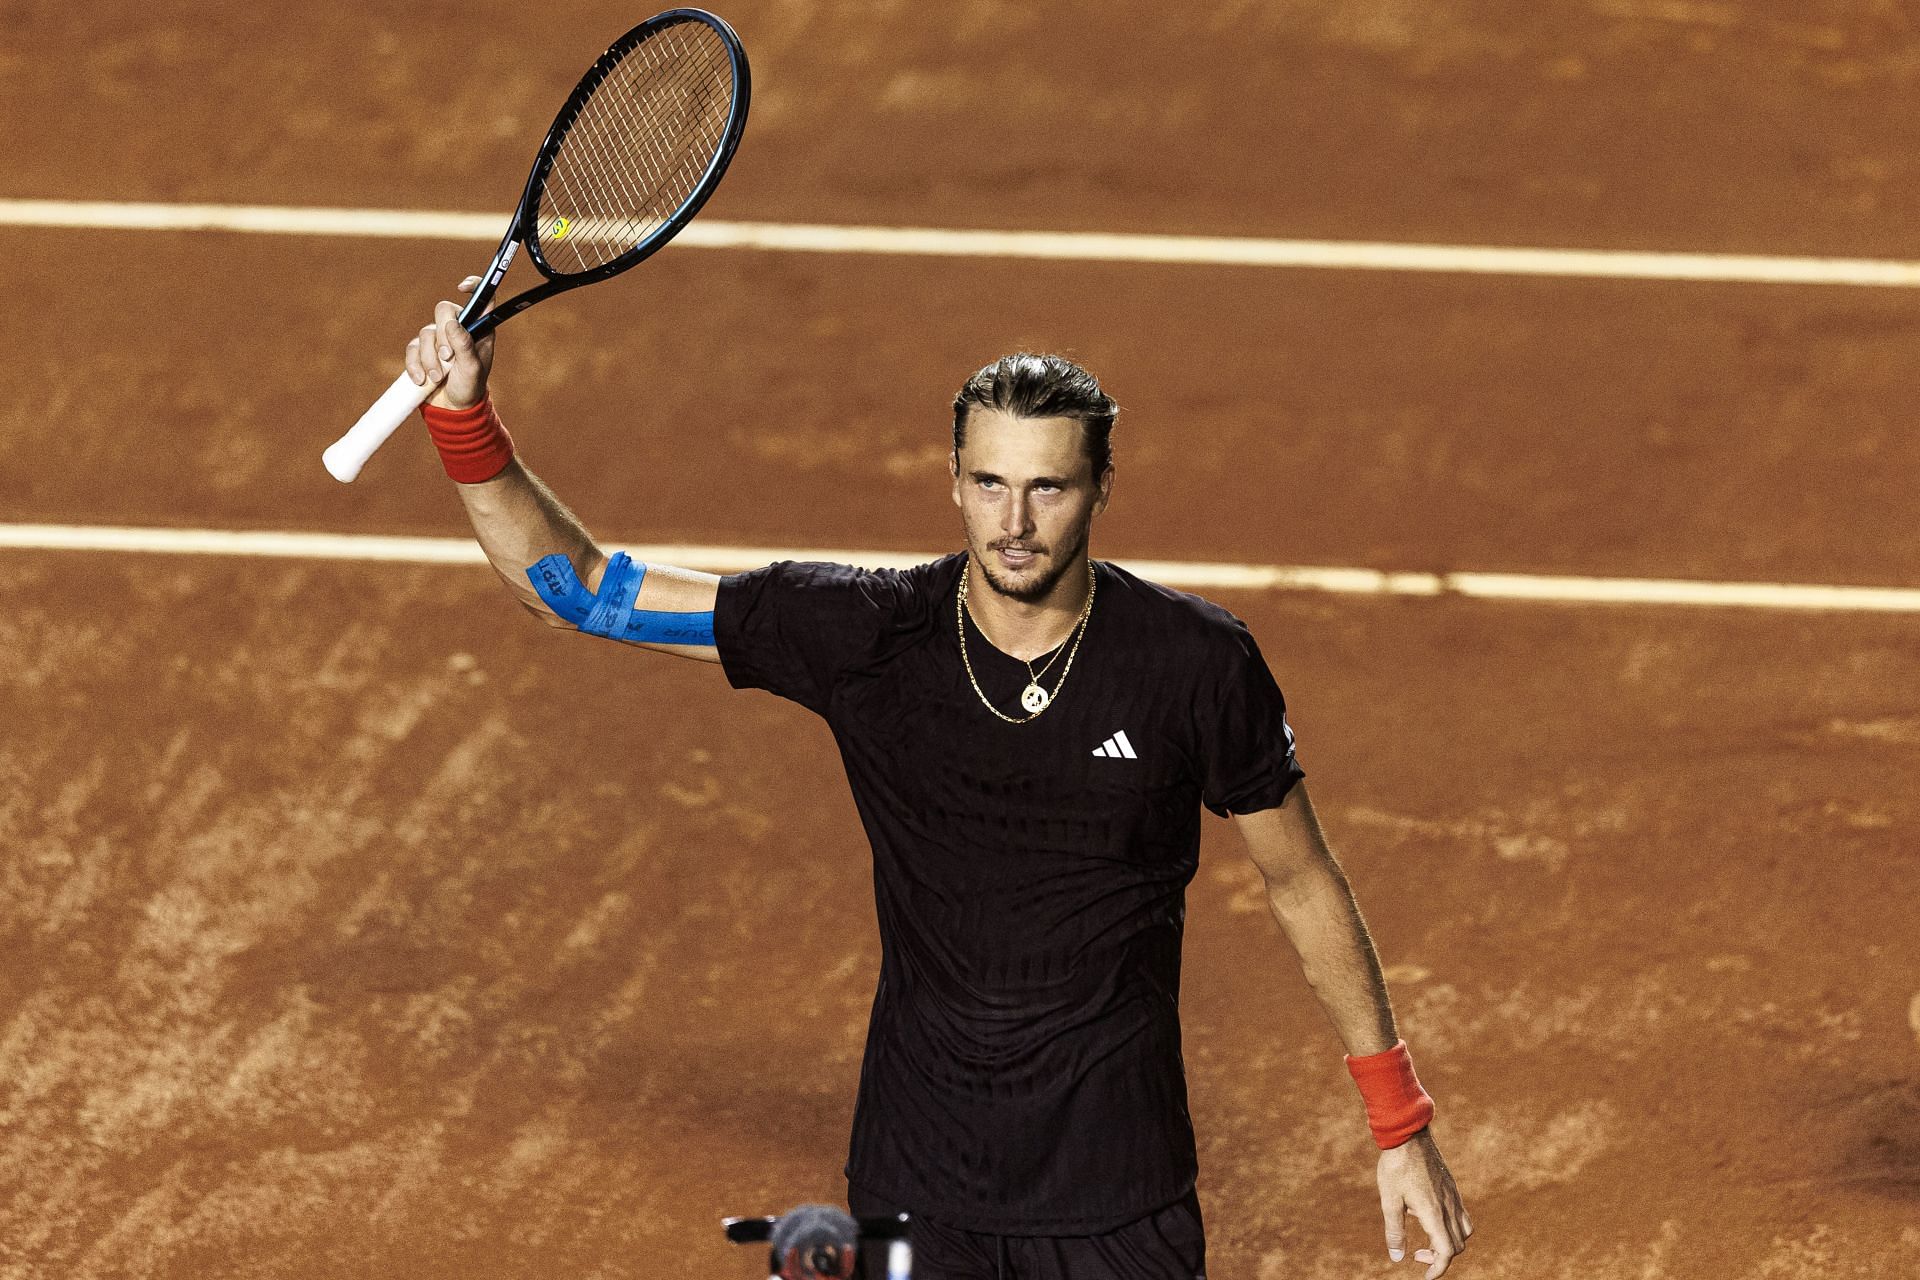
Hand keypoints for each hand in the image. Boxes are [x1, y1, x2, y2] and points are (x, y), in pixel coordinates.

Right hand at [405, 276, 496, 409]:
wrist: (452, 407)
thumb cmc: (470, 386)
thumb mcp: (472, 369)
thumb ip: (465, 347)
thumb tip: (453, 324)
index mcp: (478, 328)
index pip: (481, 299)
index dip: (475, 286)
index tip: (461, 287)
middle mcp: (458, 328)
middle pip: (443, 310)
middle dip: (442, 335)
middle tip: (448, 357)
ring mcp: (438, 337)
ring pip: (425, 332)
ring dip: (430, 358)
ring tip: (438, 377)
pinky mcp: (420, 349)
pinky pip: (411, 348)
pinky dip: (415, 364)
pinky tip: (422, 379)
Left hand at [1378, 1129, 1471, 1276]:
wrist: (1408, 1134)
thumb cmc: (1395, 1166)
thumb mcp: (1389, 1201)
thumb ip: (1394, 1231)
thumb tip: (1398, 1258)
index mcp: (1434, 1213)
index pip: (1446, 1252)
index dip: (1438, 1269)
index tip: (1425, 1275)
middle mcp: (1449, 1206)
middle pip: (1458, 1245)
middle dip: (1440, 1258)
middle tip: (1416, 1253)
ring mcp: (1454, 1196)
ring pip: (1465, 1231)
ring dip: (1450, 1242)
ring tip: (1425, 1237)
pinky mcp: (1452, 1187)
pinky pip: (1462, 1214)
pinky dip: (1451, 1225)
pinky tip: (1427, 1214)